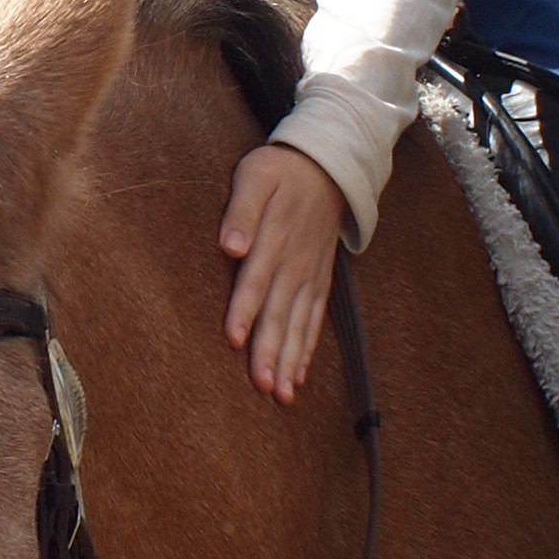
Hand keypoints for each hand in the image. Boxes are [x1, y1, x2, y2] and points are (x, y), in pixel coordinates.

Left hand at [218, 140, 346, 403]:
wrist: (328, 165)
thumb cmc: (280, 169)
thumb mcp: (255, 174)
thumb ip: (241, 209)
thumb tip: (231, 245)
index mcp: (276, 236)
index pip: (256, 279)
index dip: (245, 309)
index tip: (235, 340)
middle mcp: (295, 261)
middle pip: (279, 311)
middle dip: (271, 350)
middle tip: (262, 386)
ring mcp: (310, 273)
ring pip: (299, 322)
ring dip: (290, 359)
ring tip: (280, 394)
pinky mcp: (319, 279)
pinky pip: (314, 318)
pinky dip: (306, 348)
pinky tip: (298, 376)